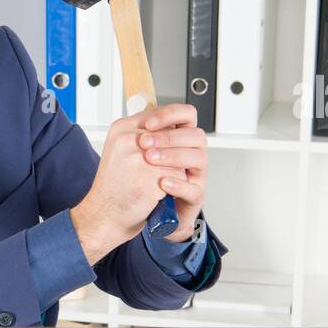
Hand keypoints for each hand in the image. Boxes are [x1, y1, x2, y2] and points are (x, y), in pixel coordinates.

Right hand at [70, 104, 203, 262]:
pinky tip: (158, 192)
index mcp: (121, 129)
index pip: (158, 116)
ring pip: (177, 158)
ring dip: (174, 171)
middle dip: (173, 153)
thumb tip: (167, 125)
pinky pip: (178, 177)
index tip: (167, 143)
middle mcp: (129, 141)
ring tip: (158, 181)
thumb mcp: (119, 151)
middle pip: (171, 137)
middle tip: (161, 167)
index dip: (168, 130)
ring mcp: (139, 160)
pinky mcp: (151, 179)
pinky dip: (174, 186)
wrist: (103, 215)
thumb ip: (139, 135)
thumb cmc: (112, 187)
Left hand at [136, 103, 207, 242]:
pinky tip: (162, 182)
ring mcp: (195, 175)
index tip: (147, 124)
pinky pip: (194, 189)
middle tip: (145, 143)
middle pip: (194, 135)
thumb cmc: (138, 182)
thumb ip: (139, 135)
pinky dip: (178, 184)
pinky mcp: (194, 197)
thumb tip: (130, 120)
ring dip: (173, 156)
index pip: (185, 115)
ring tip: (150, 160)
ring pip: (198, 157)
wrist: (136, 213)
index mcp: (179, 138)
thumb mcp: (135, 153)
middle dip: (168, 137)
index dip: (169, 115)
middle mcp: (191, 154)